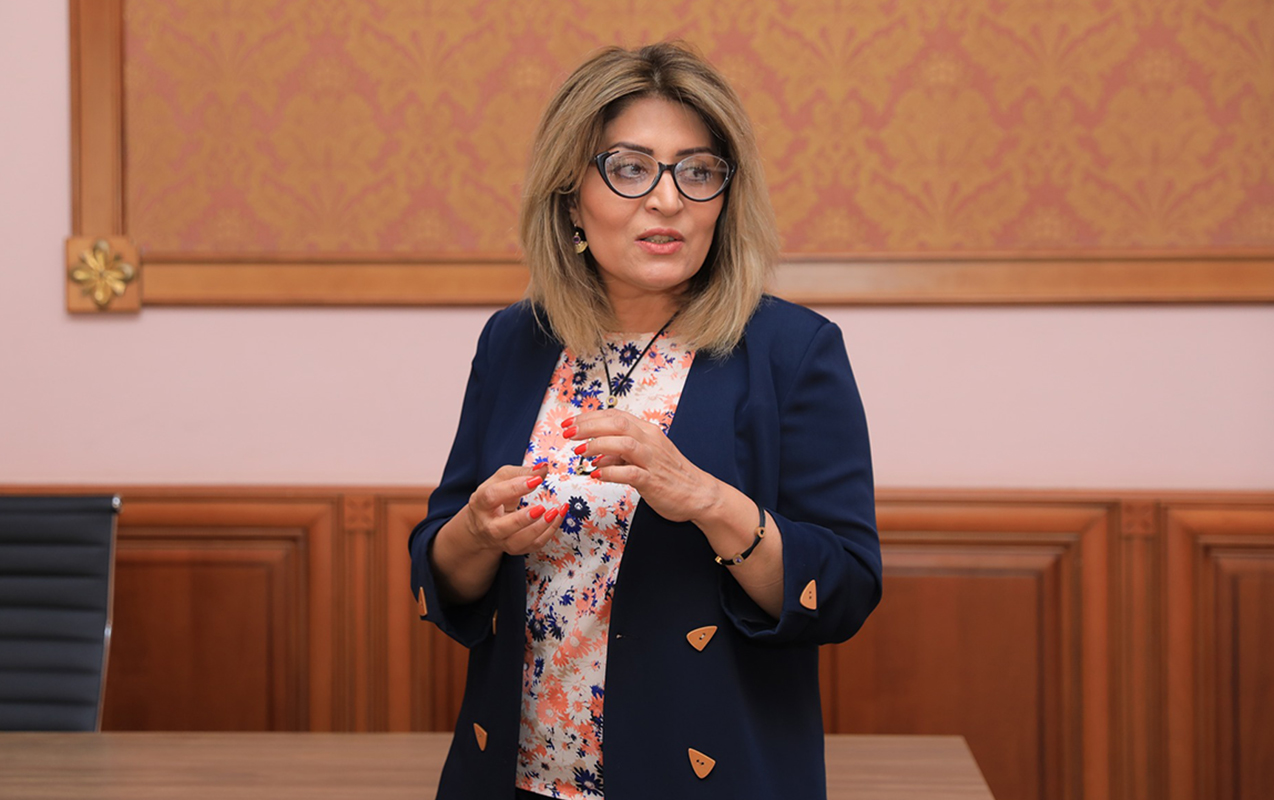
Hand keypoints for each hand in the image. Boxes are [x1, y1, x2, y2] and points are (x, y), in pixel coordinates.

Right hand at [460, 463, 568, 555]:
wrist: (482, 524)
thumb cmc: (494, 497)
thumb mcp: (502, 479)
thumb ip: (522, 472)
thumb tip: (543, 467)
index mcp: (480, 503)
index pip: (493, 496)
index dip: (514, 488)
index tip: (536, 481)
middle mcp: (487, 525)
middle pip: (500, 528)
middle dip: (522, 519)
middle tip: (541, 508)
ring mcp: (499, 540)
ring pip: (517, 542)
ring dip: (539, 529)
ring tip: (554, 513)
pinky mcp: (513, 549)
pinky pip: (532, 546)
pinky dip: (548, 533)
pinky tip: (557, 518)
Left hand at [563, 410, 719, 523]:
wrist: (700, 495)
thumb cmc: (672, 476)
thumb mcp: (643, 459)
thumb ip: (618, 455)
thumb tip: (595, 456)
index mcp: (647, 432)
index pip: (615, 415)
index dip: (590, 417)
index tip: (571, 423)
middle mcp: (650, 441)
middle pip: (617, 423)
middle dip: (588, 426)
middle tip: (568, 432)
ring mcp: (652, 460)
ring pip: (623, 443)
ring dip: (597, 445)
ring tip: (579, 451)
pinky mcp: (653, 480)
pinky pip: (630, 472)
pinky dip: (611, 472)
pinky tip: (596, 474)